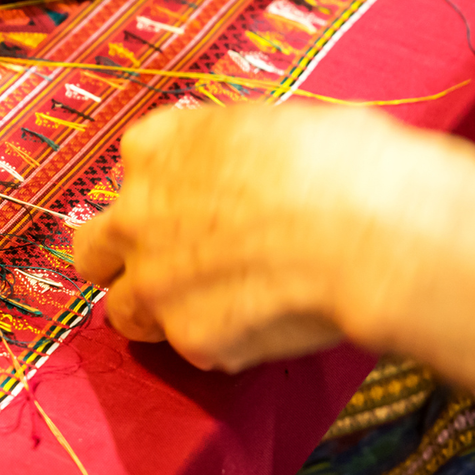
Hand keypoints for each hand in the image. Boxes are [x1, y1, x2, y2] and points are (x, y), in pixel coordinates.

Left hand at [73, 103, 474, 372]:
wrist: (379, 229)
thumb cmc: (349, 161)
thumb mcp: (275, 125)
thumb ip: (230, 153)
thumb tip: (247, 169)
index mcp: (157, 146)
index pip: (134, 172)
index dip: (167, 194)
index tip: (195, 207)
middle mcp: (136, 212)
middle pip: (95, 248)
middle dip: (124, 260)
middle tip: (173, 269)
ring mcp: (155, 280)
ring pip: (125, 310)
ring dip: (161, 313)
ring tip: (223, 309)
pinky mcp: (188, 337)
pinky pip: (194, 348)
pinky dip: (226, 343)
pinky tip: (272, 325)